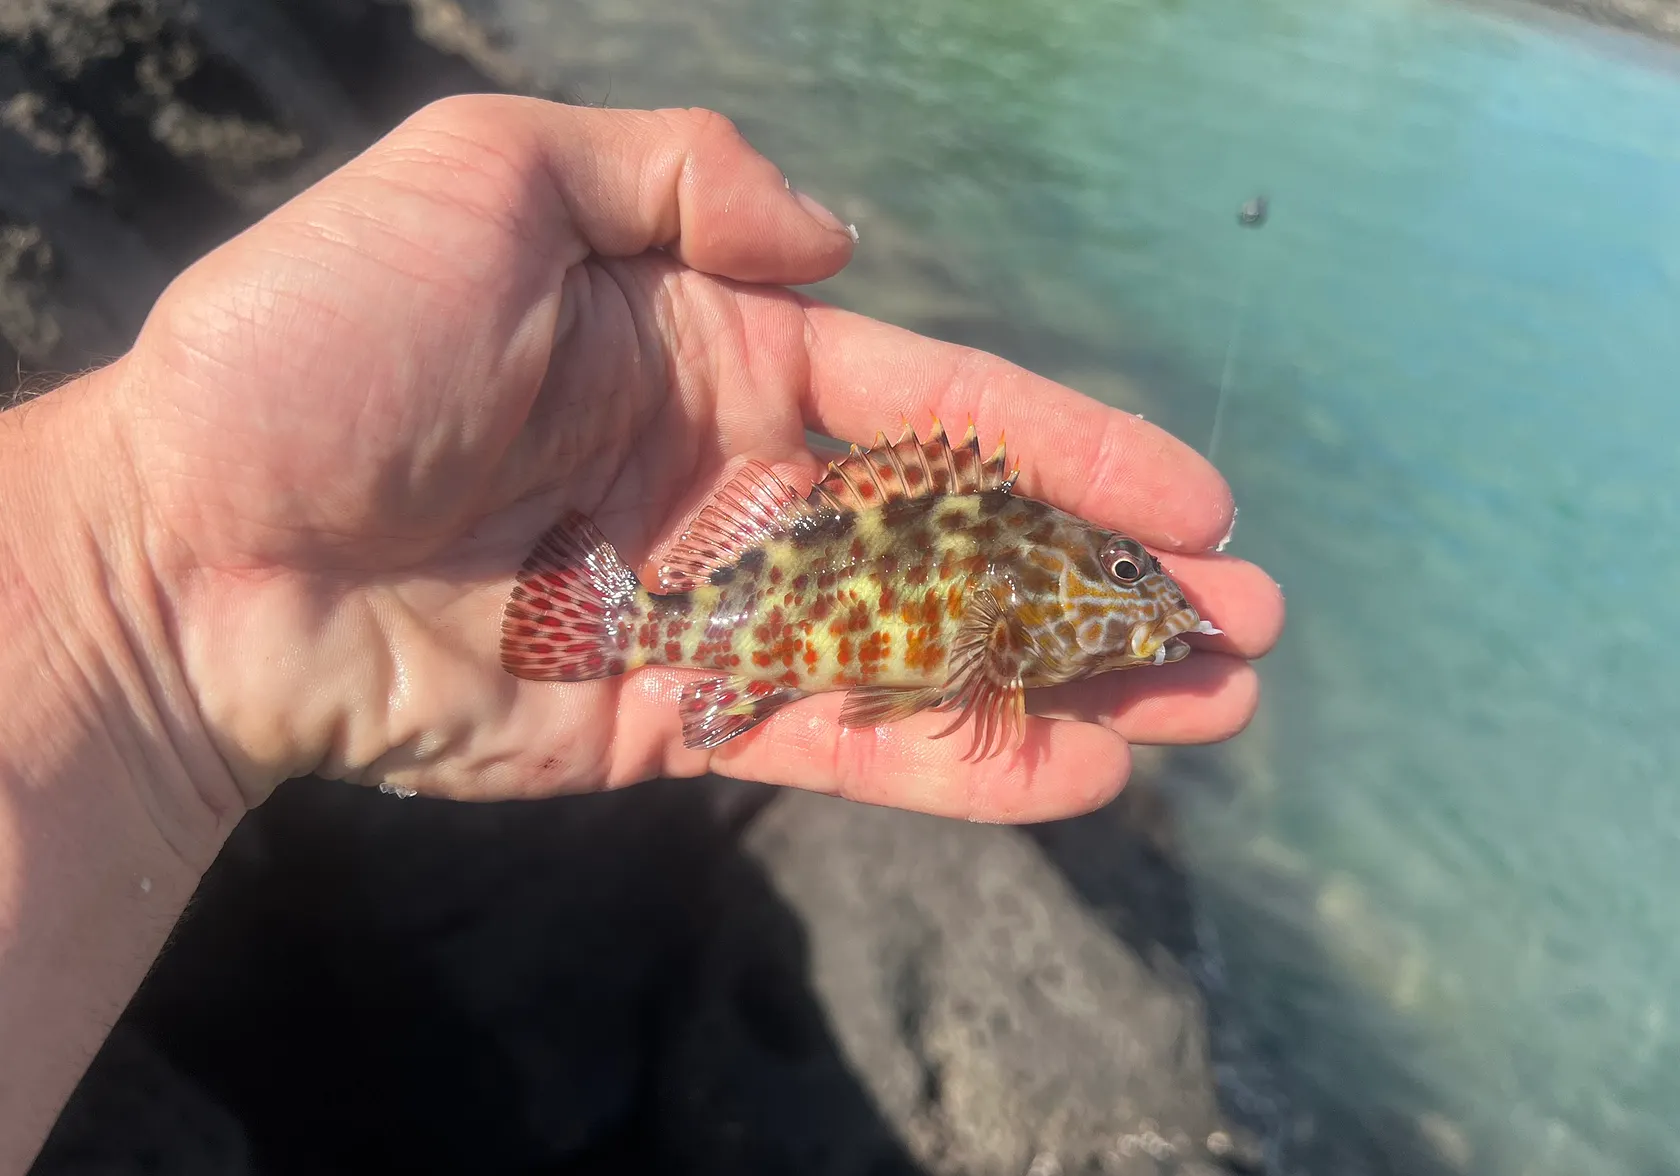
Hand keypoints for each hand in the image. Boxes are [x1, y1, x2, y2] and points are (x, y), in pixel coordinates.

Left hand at [99, 95, 1281, 824]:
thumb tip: (837, 243)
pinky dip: (956, 765)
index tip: (1197, 501)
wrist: (187, 545)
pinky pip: (838, 743)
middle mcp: (740, 487)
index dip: (1072, 451)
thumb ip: (679, 181)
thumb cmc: (323, 347)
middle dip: (1107, 584)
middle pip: (963, 540)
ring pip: (926, 652)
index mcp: (721, 356)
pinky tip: (1076, 775)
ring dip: (1069, 682)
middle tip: (1247, 629)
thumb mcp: (489, 183)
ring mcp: (714, 614)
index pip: (938, 406)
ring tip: (1211, 708)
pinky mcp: (672, 724)